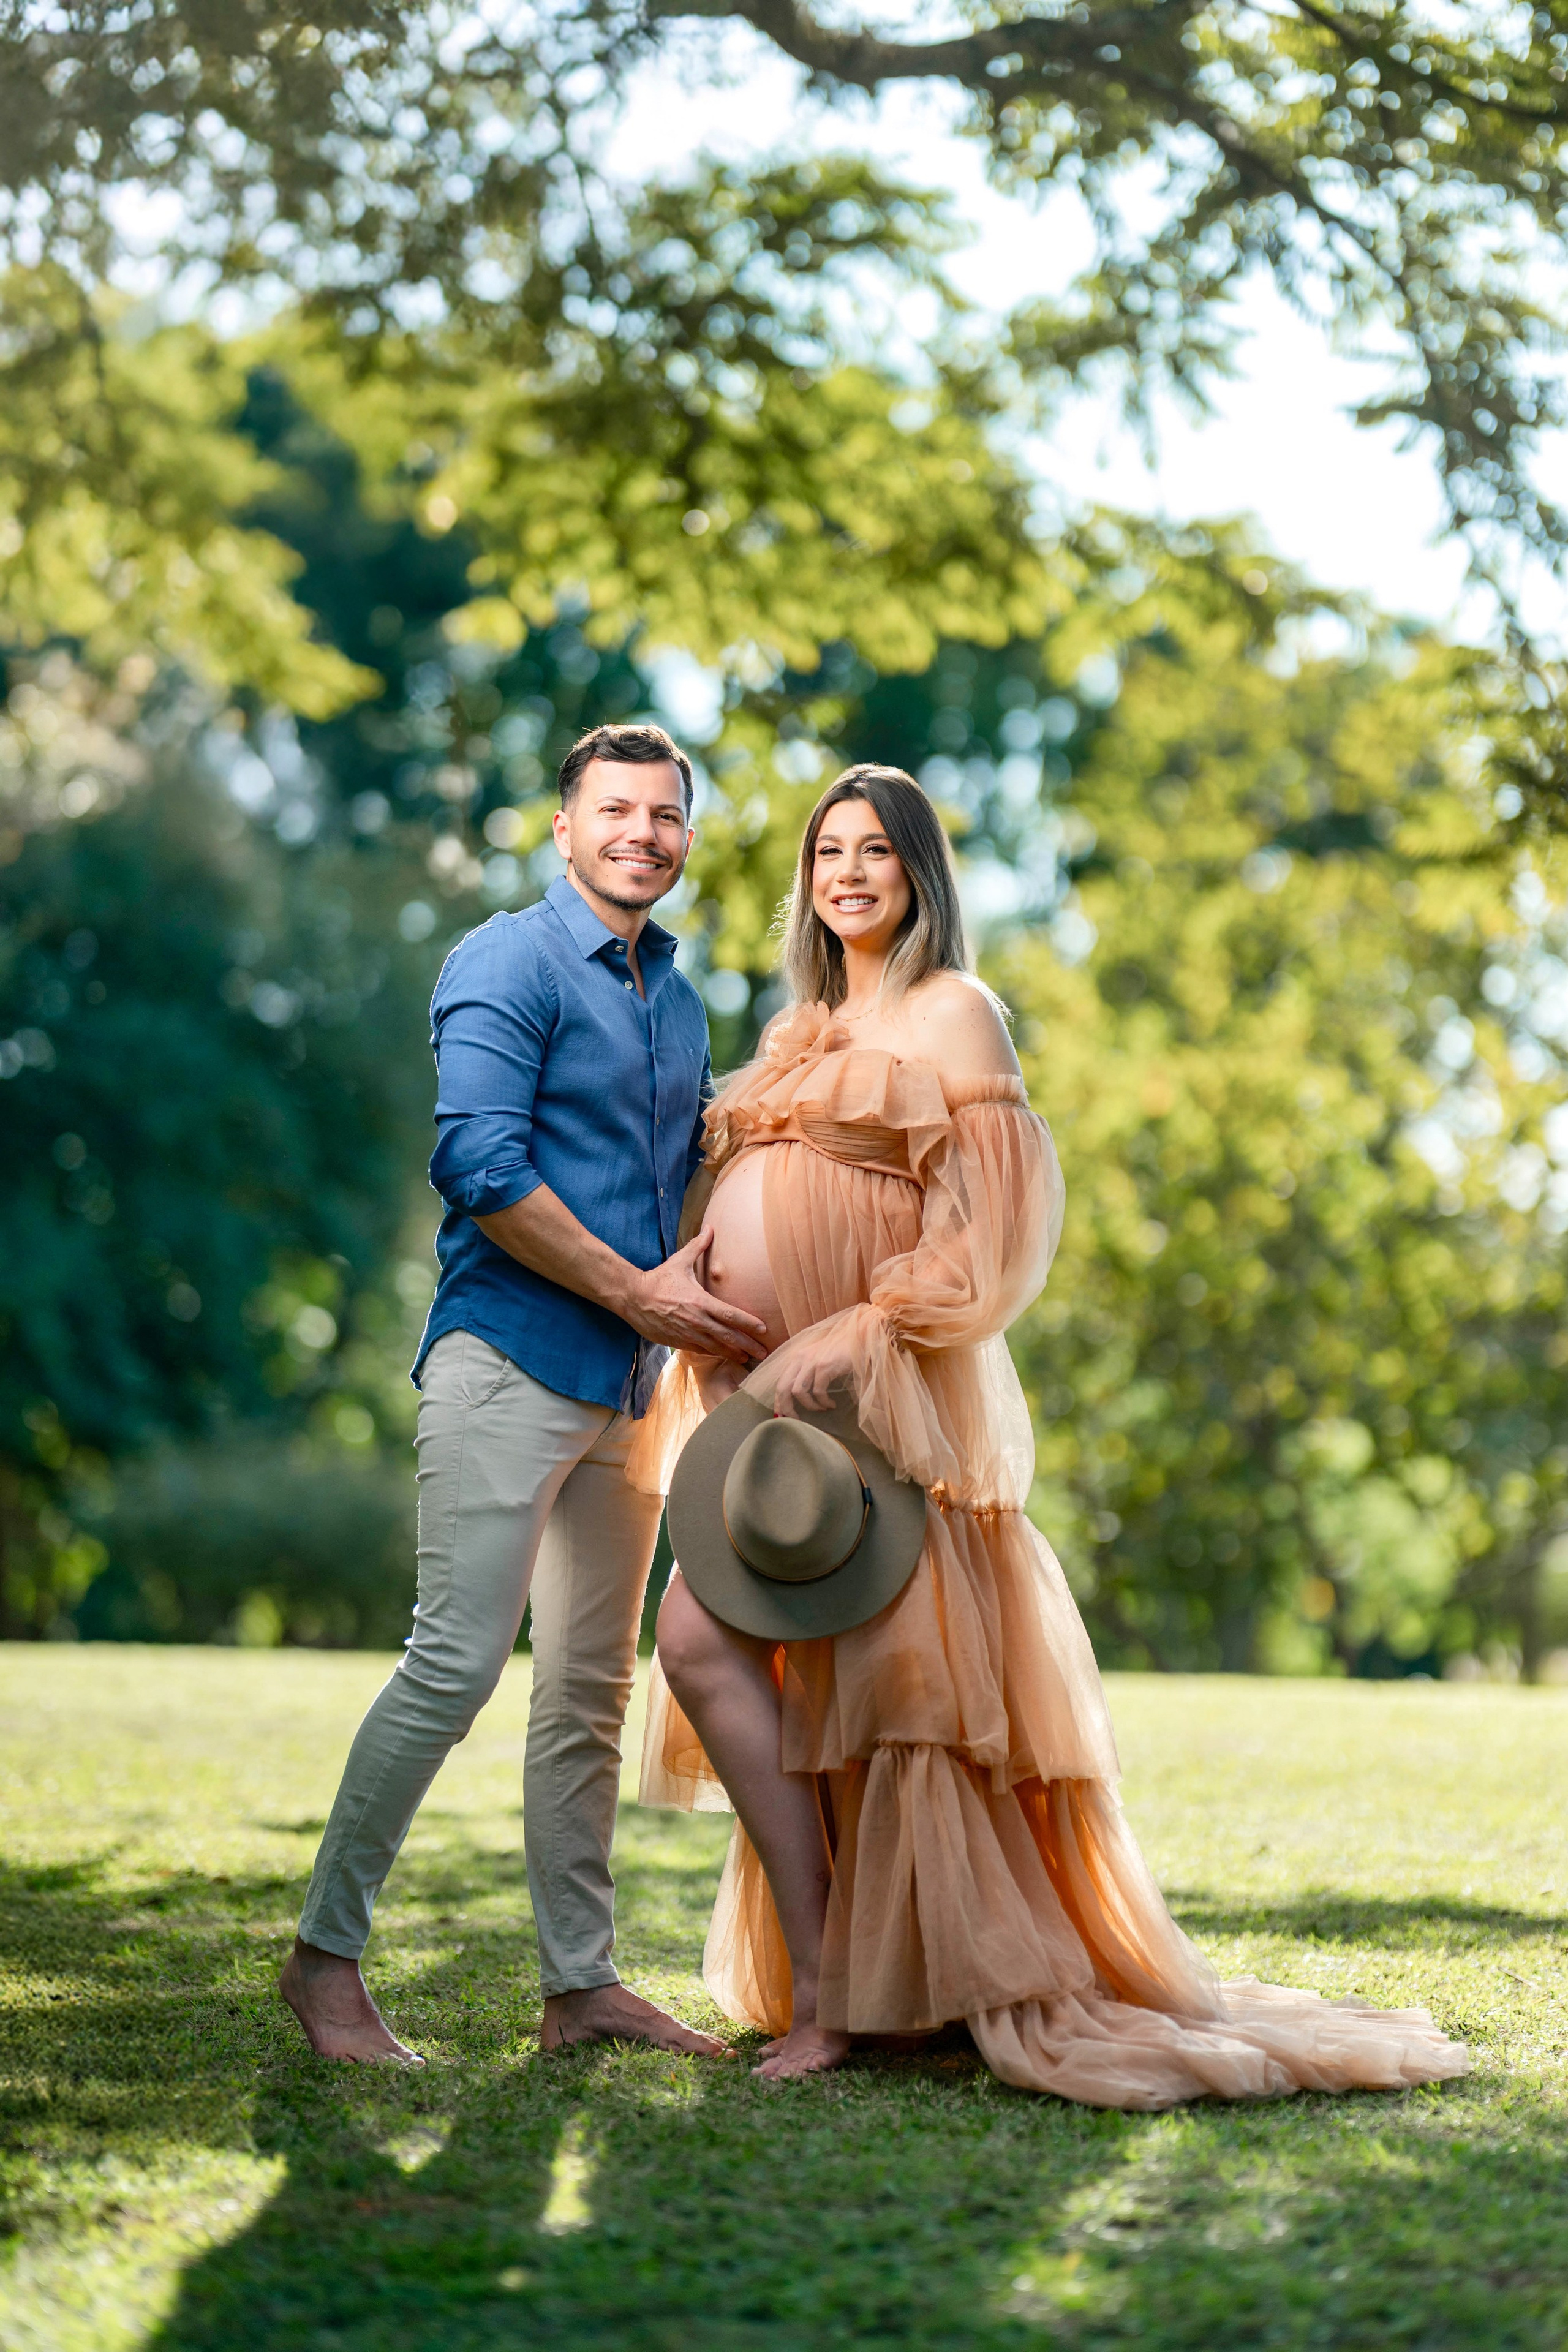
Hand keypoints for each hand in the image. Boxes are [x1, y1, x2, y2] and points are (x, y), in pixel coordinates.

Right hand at [623, 1227, 768, 1366]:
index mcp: (701, 1301)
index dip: (749, 1323)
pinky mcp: (678, 1342)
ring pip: (716, 1348)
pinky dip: (715, 1354)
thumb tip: (710, 1228)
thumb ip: (698, 1246)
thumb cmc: (658, 1279)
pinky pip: (701, 1351)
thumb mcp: (679, 1261)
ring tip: (748, 1358)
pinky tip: (724, 1356)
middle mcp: (697, 1321)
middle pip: (728, 1336)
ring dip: (734, 1353)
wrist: (633, 1297)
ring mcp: (688, 1334)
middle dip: (748, 1345)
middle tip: (764, 1352)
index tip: (764, 1328)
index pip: (731, 1314)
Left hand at [771, 1328, 857, 1417]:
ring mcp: (811, 1362)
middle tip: (796, 1420)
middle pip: (783, 1388)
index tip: (782, 1415)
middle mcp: (800, 1359)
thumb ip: (807, 1374)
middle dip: (787, 1408)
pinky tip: (831, 1404)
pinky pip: (818, 1391)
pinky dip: (824, 1401)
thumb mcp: (818, 1360)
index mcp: (797, 1358)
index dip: (779, 1401)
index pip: (780, 1383)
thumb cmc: (840, 1352)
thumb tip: (798, 1397)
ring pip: (798, 1392)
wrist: (858, 1338)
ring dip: (810, 1406)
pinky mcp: (824, 1366)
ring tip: (821, 1409)